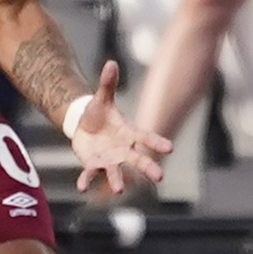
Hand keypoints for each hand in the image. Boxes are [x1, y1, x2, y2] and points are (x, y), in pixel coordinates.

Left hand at [67, 60, 173, 194]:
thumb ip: (107, 83)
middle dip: (148, 167)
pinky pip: (90, 174)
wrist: (84, 125)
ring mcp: (109, 159)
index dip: (157, 143)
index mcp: (128, 133)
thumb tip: (110, 62)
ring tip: (119, 190)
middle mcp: (122, 149)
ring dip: (117, 180)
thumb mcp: (102, 97)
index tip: (170, 148)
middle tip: (159, 177)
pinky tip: (82, 188)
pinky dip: (86, 181)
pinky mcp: (93, 165)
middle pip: (138, 160)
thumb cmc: (99, 112)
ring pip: (115, 172)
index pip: (146, 137)